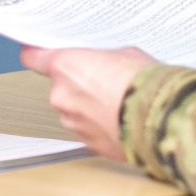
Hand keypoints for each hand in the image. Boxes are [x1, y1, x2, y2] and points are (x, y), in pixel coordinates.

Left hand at [20, 46, 153, 160]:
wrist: (162, 120)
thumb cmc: (145, 84)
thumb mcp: (125, 54)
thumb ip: (102, 58)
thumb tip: (103, 62)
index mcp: (66, 67)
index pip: (33, 57)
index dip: (37, 53)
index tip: (39, 52)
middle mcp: (62, 96)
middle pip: (61, 85)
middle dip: (79, 83)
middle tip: (105, 77)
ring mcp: (73, 123)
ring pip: (75, 109)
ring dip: (91, 106)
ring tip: (119, 100)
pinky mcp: (88, 144)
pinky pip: (89, 129)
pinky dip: (102, 124)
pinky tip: (122, 117)